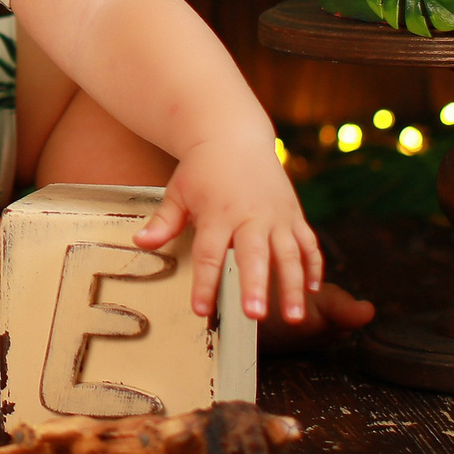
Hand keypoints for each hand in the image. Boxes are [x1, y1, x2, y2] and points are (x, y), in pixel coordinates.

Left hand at [134, 136, 323, 323]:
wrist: (234, 136)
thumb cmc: (202, 169)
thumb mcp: (178, 192)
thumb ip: (163, 222)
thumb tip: (140, 243)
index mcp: (218, 213)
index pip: (209, 254)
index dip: (205, 283)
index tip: (200, 310)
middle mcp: (250, 216)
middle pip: (253, 256)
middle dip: (255, 286)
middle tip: (255, 315)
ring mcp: (276, 215)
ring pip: (289, 254)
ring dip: (292, 285)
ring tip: (294, 316)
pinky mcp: (293, 214)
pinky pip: (308, 242)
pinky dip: (313, 266)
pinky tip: (313, 290)